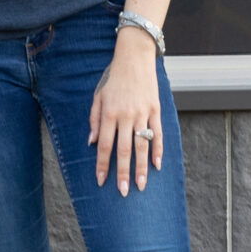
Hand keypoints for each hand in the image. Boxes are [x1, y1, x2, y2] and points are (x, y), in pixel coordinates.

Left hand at [89, 33, 164, 195]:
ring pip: (142, 145)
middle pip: (124, 149)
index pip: (105, 145)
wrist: (134, 58)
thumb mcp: (98, 96)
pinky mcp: (156, 110)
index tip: (101, 181)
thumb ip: (94, 119)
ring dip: (142, 168)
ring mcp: (142, 113)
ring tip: (141, 186)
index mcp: (109, 113)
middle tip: (123, 192)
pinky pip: (158, 134)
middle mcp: (126, 115)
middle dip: (122, 173)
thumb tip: (92, 143)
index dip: (102, 165)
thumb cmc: (113, 79)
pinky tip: (157, 165)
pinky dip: (158, 150)